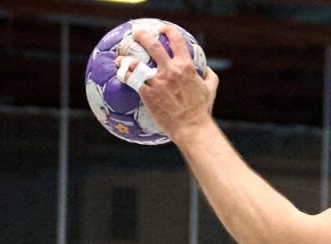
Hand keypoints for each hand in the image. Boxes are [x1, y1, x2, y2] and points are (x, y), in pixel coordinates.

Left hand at [131, 24, 218, 140]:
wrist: (192, 128)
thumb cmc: (201, 111)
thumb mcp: (210, 90)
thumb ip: (210, 77)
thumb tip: (207, 70)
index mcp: (186, 67)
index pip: (176, 40)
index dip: (168, 30)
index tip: (162, 28)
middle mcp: (171, 71)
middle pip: (153, 46)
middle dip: (142, 36)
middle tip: (137, 34)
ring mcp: (158, 83)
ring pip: (136, 64)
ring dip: (125, 59)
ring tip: (119, 59)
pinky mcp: (147, 95)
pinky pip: (132, 81)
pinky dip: (125, 76)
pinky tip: (121, 75)